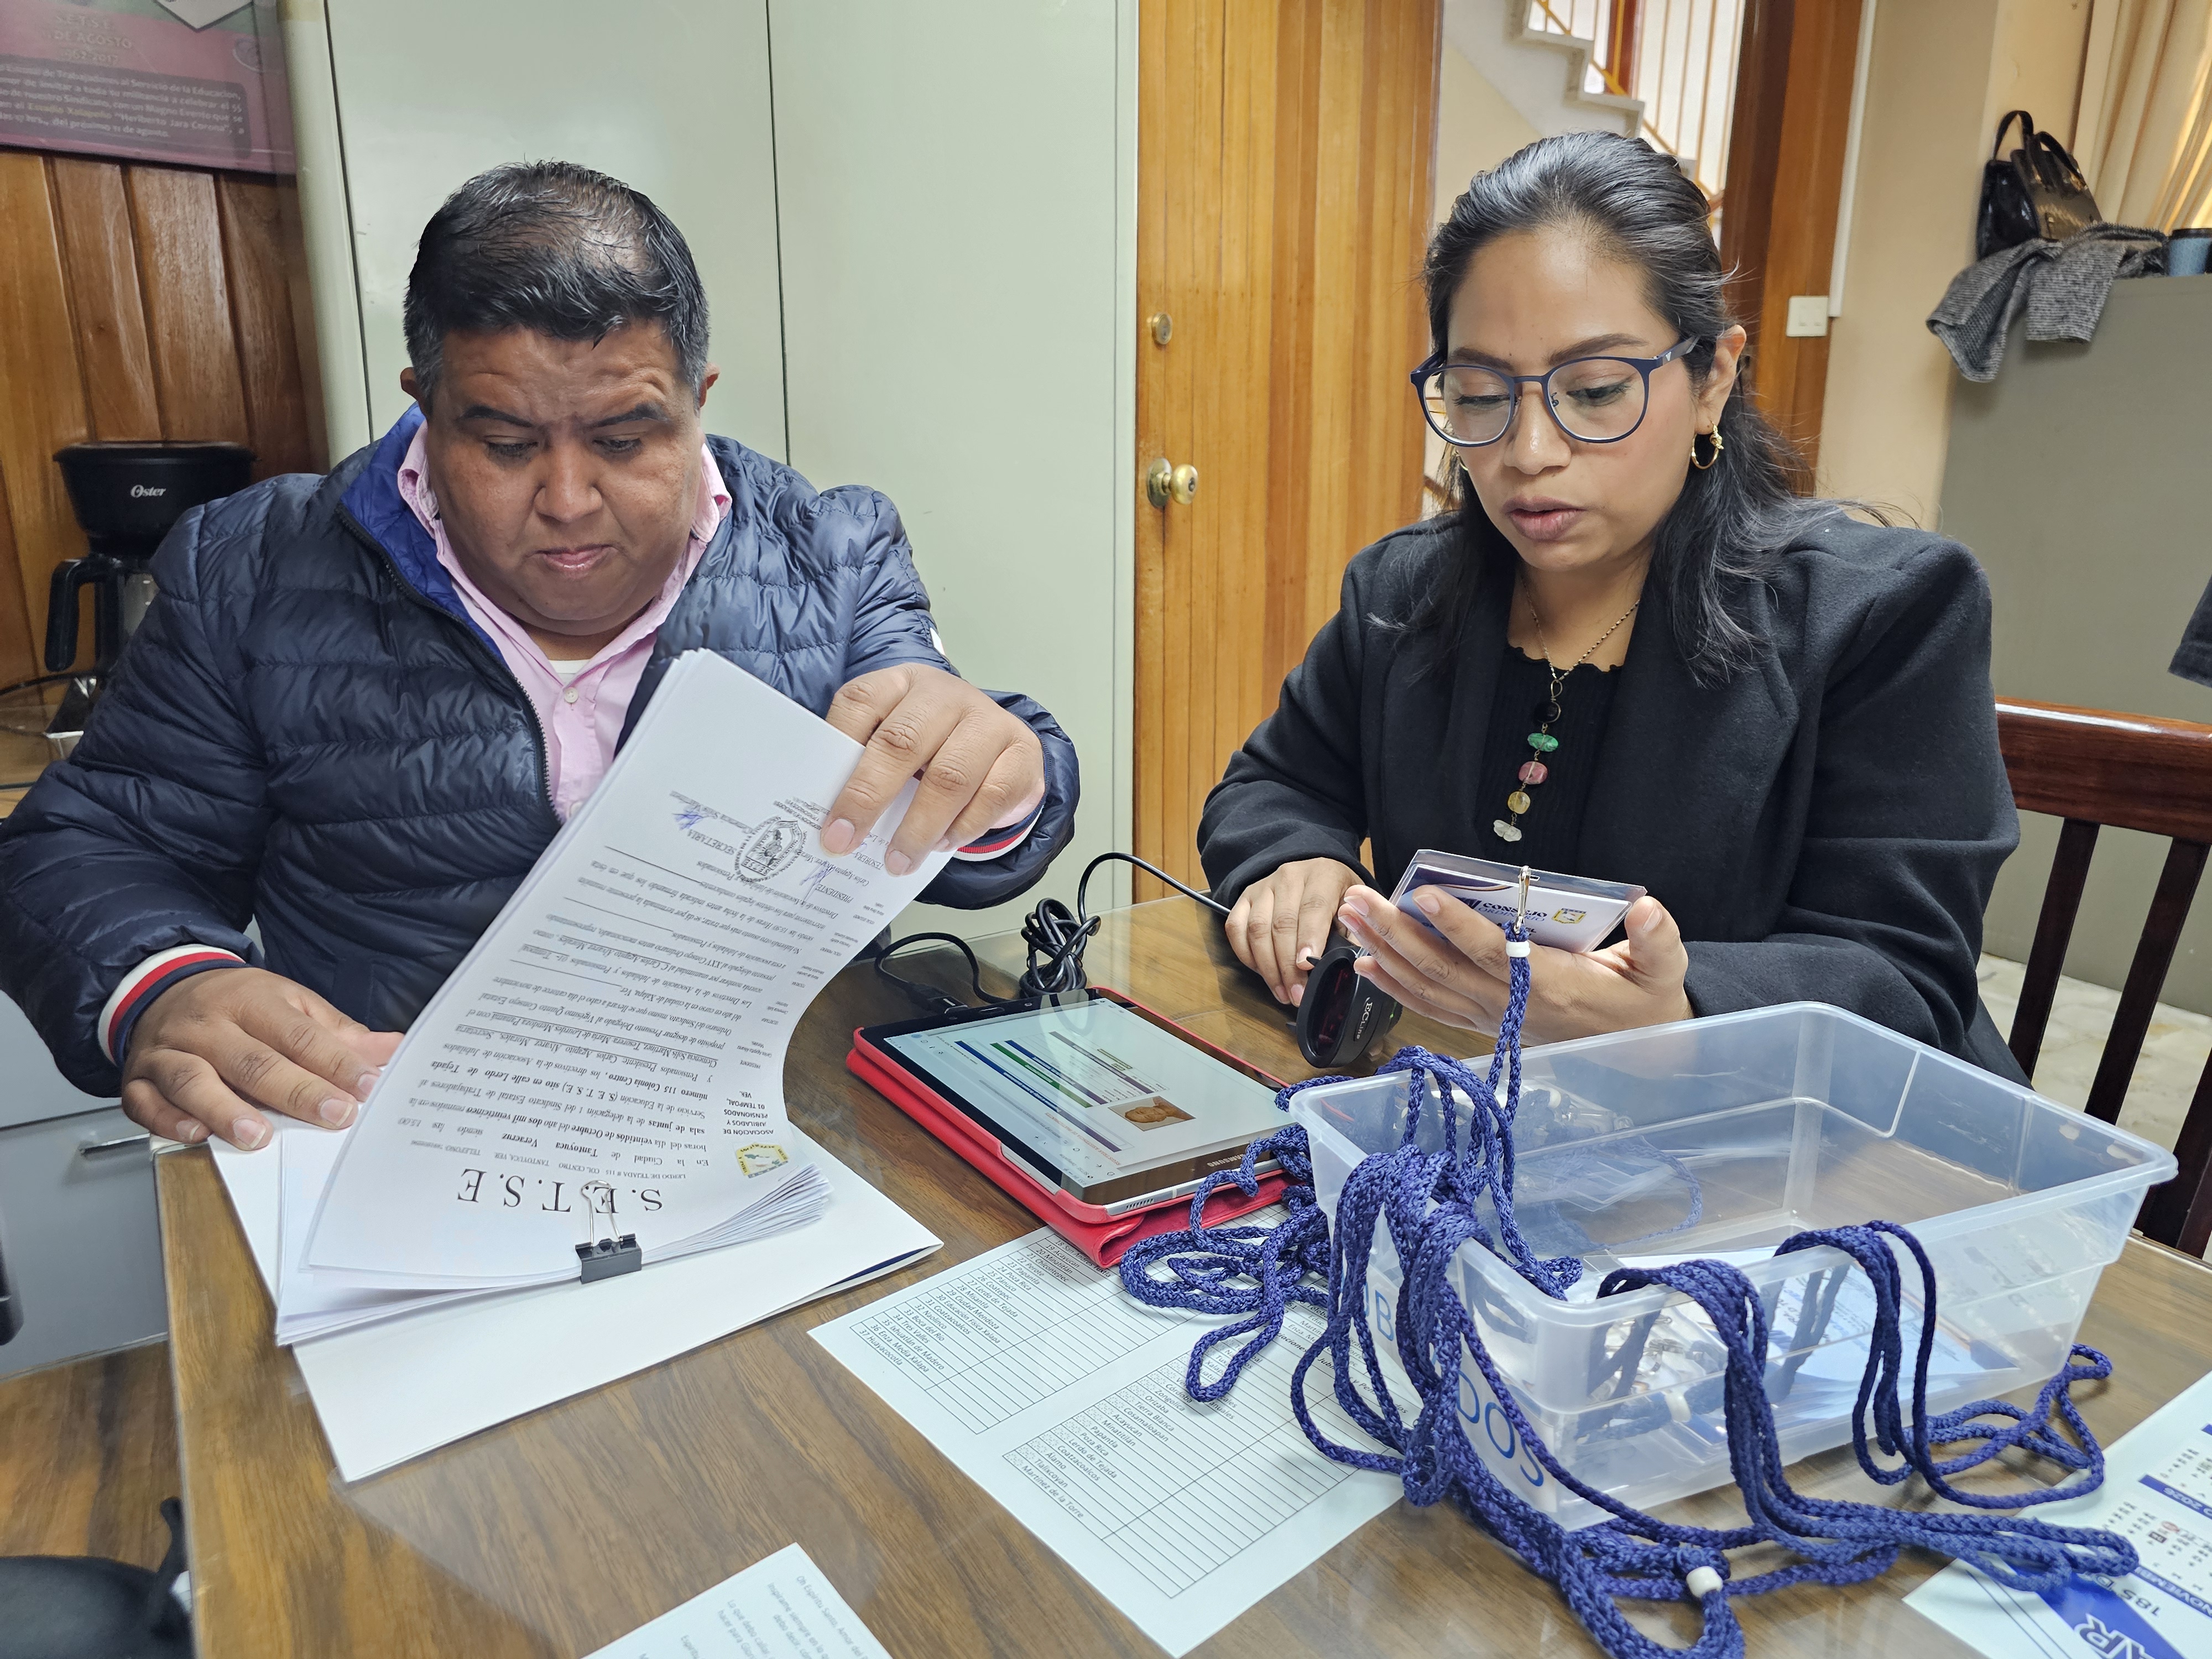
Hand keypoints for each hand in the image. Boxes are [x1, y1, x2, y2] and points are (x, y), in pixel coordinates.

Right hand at [120, 967, 401, 1149]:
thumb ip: (337, 1033)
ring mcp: (169, 1051)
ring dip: (226, 1110)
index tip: (366, 1086)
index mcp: (252, 1001)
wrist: (162, 985)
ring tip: (258, 1135)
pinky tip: (195, 1134)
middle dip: (296, 1091)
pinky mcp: (139, 1078)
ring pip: (194, 1080)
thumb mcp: (291, 1004)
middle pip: (253, 1060)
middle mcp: (208, 1024)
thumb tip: (392, 1050)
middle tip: (332, 1115)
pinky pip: (146, 1102)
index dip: (335, 1062)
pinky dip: (169, 1121)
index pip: (299, 1035)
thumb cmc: (237, 1003)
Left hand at [819, 664, 1044, 874]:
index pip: (860, 704)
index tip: (826, 814)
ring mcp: (988, 718)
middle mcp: (945, 693)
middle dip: (870, 798)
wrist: (995, 746)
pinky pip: (992, 796)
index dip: (838, 756)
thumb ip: (862, 767)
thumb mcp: (890, 744)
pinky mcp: (1022, 749)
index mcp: (900, 683)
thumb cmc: (931, 749)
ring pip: (950, 776)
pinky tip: (944, 844)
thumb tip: (834, 819)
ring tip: (899, 860)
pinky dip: (964, 828)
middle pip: (903, 742)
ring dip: (919, 827)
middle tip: (847, 842)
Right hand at [1223, 858, 1363, 1005]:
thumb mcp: (1357, 909)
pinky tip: (1262, 973)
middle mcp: (1290, 877)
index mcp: (1323, 876)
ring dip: (1267, 966)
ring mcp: (1264, 886)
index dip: (1309, 938)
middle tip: (1297, 994)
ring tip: (1282, 992)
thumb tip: (1351, 964)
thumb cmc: (1339, 896)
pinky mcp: (1246, 897)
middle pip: (1282, 923)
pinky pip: (1235, 928)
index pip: (1313, 907)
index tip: (1307, 965)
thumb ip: (1355, 933)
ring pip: (1257, 928)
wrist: (1319, 871)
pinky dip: (1246, 954)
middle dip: (1288, 965)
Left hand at [1335, 884, 1691, 1043]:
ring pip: (1428, 986)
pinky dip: (1396, 986)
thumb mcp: (1664, 968)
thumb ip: (1658, 938)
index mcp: (1550, 984)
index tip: (1423, 894)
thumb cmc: (1646, 999)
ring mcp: (1492, 1016)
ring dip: (1385, 952)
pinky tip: (1365, 965)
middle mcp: (1511, 1003)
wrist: (1640, 1051)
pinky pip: (1431, 1006)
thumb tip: (1650, 908)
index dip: (1457, 925)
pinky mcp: (1484, 1023)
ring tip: (1349, 919)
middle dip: (1395, 932)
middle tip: (1359, 898)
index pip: (1494, 951)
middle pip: (1443, 967)